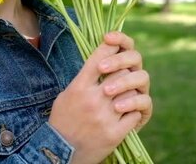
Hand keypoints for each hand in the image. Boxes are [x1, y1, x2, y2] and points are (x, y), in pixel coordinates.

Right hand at [48, 32, 151, 163]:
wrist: (60, 152)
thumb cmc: (62, 120)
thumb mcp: (67, 94)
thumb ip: (84, 79)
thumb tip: (102, 61)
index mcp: (79, 87)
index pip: (99, 58)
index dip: (111, 47)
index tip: (115, 43)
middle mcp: (93, 100)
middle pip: (121, 73)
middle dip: (124, 72)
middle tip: (121, 76)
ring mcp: (105, 117)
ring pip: (131, 91)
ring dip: (131, 91)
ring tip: (125, 95)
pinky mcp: (115, 133)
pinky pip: (135, 113)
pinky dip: (133, 111)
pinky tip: (127, 113)